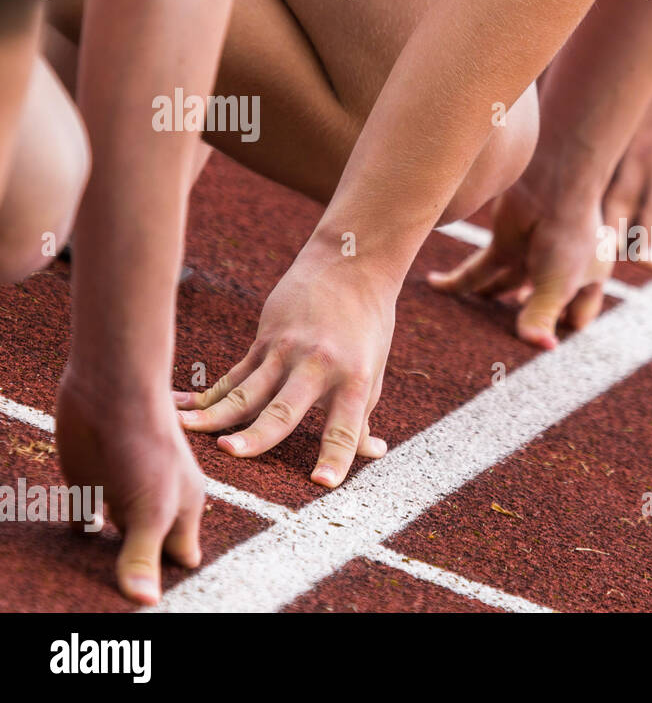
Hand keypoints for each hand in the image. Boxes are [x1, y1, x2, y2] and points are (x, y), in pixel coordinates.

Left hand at [56, 373, 205, 605]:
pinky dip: (79, 537)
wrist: (109, 390)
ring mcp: (120, 498)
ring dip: (106, 561)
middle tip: (114, 606)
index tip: (155, 607)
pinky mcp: (87, 487)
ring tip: (90, 589)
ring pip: (114, 543)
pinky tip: (73, 552)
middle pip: (147, 554)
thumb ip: (144, 555)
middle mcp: (153, 507)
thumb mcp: (151, 507)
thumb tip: (146, 602)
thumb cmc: (148, 442)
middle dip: (136, 577)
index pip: (179, 560)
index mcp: (181, 512)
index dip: (169, 583)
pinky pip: (83, 523)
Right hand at [174, 247, 390, 486]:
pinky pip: (232, 376)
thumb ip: (362, 416)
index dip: (335, 457)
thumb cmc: (367, 326)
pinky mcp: (264, 342)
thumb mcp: (372, 371)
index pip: (345, 427)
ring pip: (245, 391)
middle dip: (257, 434)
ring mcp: (285, 352)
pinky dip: (207, 396)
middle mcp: (317, 367)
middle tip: (231, 454)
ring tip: (185, 431)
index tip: (321, 485)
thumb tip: (372, 454)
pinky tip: (178, 410)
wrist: (351, 267)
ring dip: (214, 414)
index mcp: (353, 380)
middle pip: (284, 408)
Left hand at [428, 183, 607, 348]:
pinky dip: (457, 281)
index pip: (576, 317)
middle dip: (523, 321)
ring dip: (488, 300)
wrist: (552, 184)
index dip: (561, 335)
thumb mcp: (558, 285)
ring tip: (466, 327)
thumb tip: (542, 349)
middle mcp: (561, 267)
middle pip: (539, 304)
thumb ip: (542, 317)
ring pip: (504, 286)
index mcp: (590, 278)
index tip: (544, 355)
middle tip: (501, 348)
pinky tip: (435, 286)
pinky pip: (477, 269)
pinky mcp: (503, 242)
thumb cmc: (568, 235)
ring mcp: (530, 254)